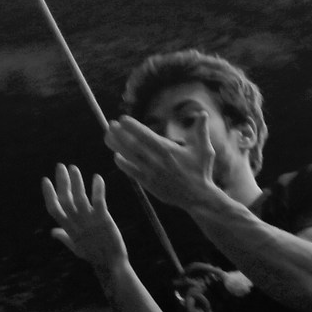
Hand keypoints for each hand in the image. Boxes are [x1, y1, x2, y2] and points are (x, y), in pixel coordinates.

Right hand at [42, 165, 127, 269]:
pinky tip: (97, 177)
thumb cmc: (92, 256)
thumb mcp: (75, 247)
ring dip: (76, 181)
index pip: (54, 209)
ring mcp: (90, 221)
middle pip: (65, 199)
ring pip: (80, 197)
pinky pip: (99, 201)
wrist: (110, 264)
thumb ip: (63, 236)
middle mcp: (77, 223)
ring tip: (74, 168)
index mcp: (68, 229)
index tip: (45, 180)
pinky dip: (97, 188)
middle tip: (60, 166)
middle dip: (62, 182)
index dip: (49, 194)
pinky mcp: (104, 219)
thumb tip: (52, 232)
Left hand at [104, 116, 221, 209]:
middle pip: (134, 145)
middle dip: (120, 134)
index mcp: (168, 150)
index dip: (133, 127)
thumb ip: (201, 131)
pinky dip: (124, 165)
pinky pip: (133, 173)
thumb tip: (204, 113)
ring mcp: (152, 173)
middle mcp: (157, 161)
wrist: (198, 197)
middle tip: (110, 124)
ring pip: (130, 157)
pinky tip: (116, 156)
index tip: (122, 119)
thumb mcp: (204, 150)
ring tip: (107, 136)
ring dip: (117, 146)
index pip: (146, 135)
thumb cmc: (201, 172)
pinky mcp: (149, 184)